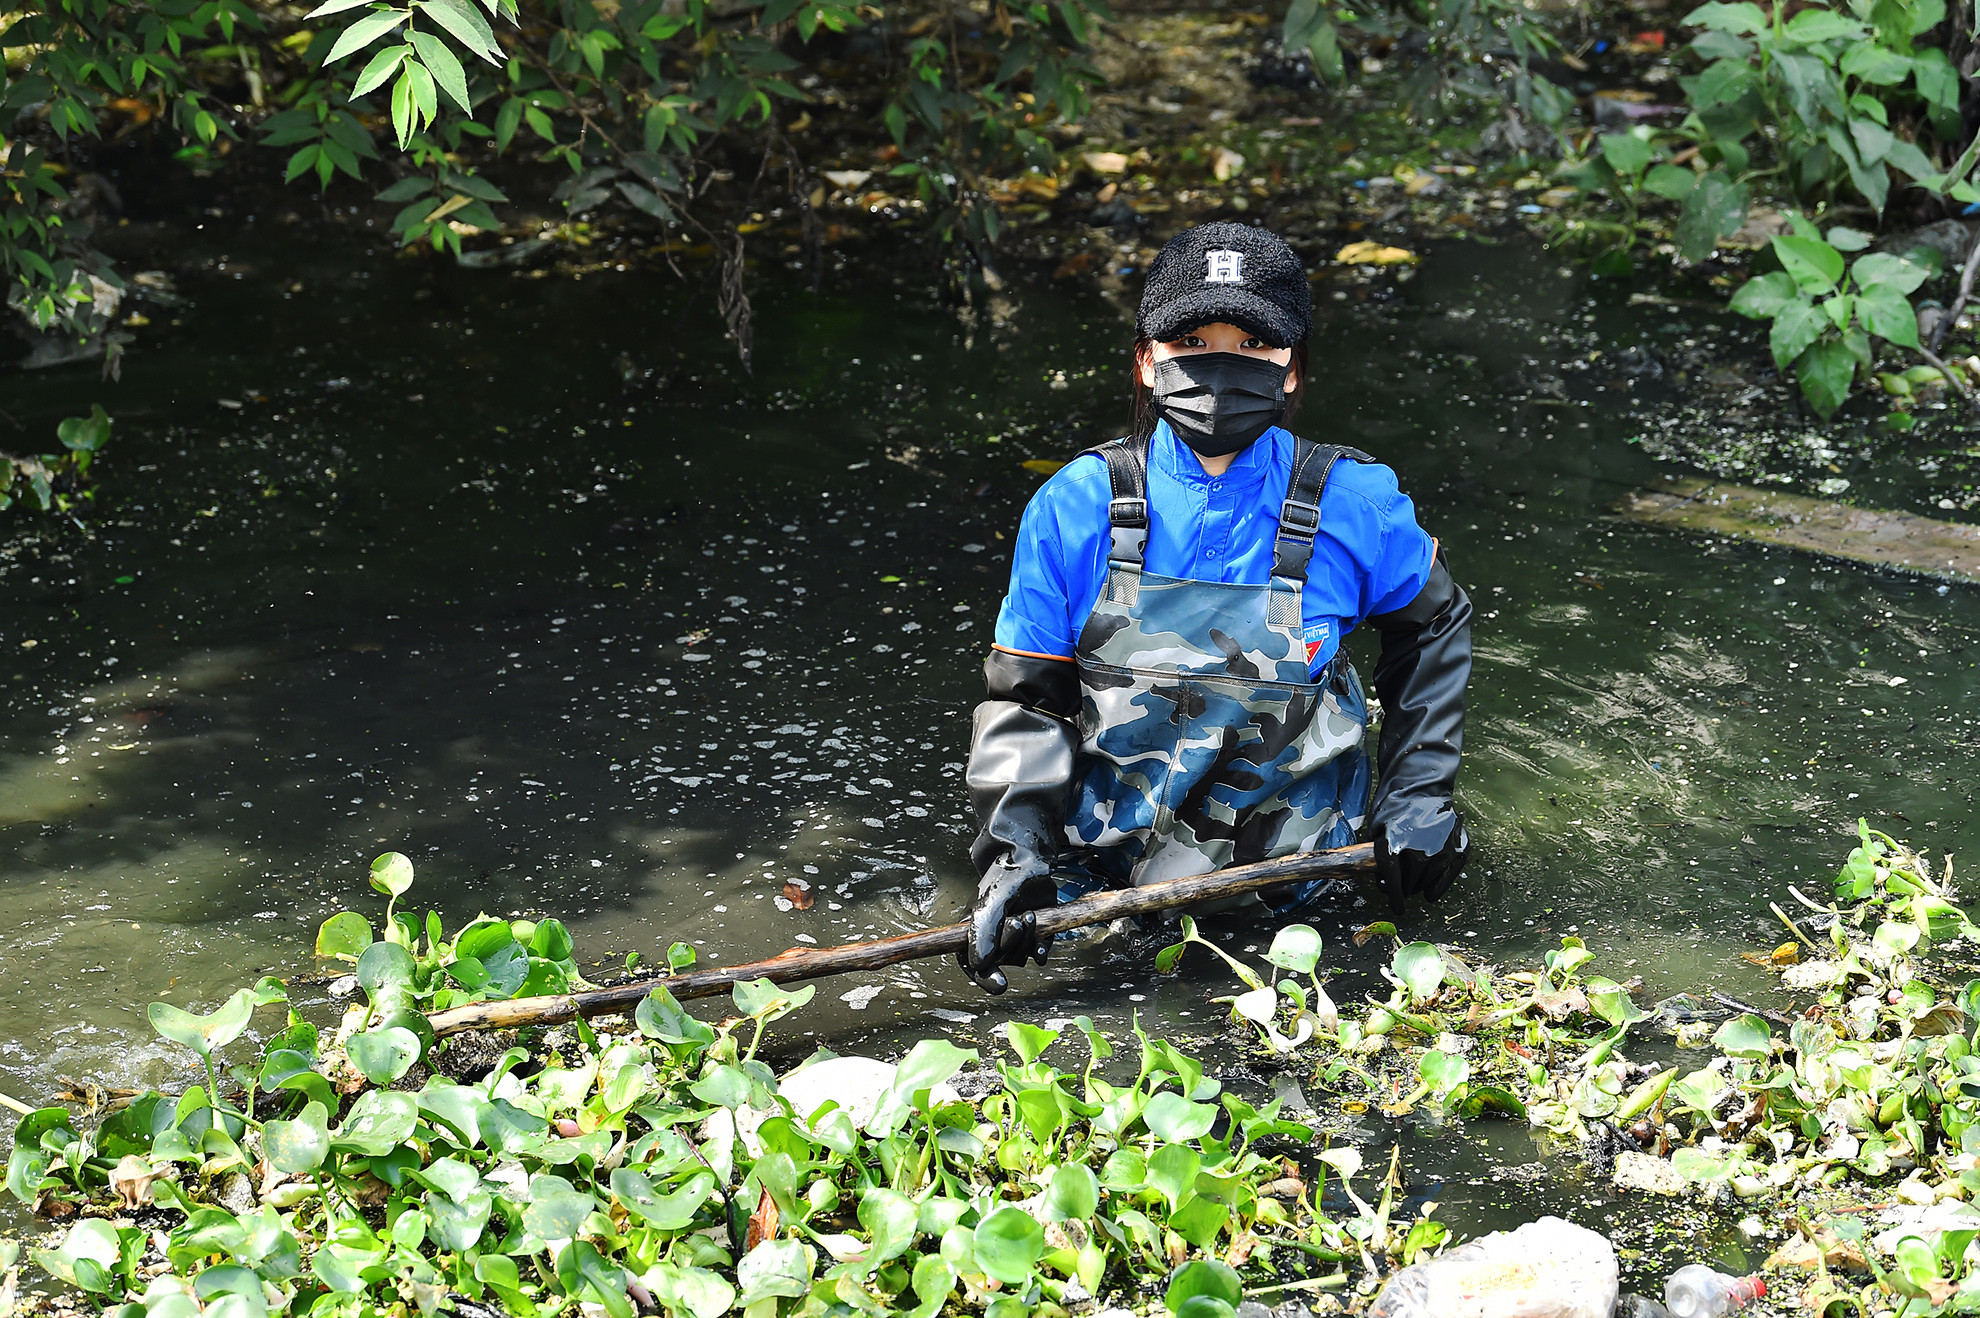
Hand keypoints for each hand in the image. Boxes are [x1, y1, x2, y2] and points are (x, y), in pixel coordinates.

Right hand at [957, 856, 1056, 993]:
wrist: (1034, 862)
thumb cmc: (1005, 878)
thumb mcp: (990, 903)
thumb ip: (983, 933)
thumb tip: (979, 965)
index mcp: (971, 931)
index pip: (971, 963)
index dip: (983, 976)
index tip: (1001, 983)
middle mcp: (991, 937)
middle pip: (999, 960)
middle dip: (1011, 944)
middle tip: (1017, 922)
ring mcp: (1014, 937)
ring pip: (1020, 957)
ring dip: (1027, 941)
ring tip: (1031, 915)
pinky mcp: (1033, 934)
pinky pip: (1037, 953)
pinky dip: (1041, 951)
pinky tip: (1043, 945)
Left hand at [1376, 812, 1468, 916]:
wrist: (1419, 787)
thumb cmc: (1393, 809)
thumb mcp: (1377, 831)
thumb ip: (1379, 858)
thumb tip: (1387, 885)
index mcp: (1395, 843)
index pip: (1394, 880)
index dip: (1395, 897)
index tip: (1397, 907)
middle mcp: (1420, 848)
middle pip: (1411, 882)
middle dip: (1404, 888)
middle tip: (1402, 888)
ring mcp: (1442, 848)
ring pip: (1429, 881)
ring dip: (1420, 886)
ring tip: (1414, 883)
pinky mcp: (1458, 846)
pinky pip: (1448, 875)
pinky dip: (1439, 886)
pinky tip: (1431, 892)